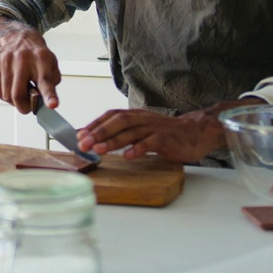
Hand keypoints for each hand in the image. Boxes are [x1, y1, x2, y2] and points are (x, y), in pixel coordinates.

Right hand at [0, 17, 60, 114]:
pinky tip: (11, 87)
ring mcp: (6, 59)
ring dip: (14, 102)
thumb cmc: (38, 57)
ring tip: (20, 93)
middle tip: (28, 107)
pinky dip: (5, 95)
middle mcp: (23, 58)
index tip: (52, 105)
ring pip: (6, 95)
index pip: (45, 80)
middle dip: (24, 107)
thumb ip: (51, 86)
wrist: (21, 38)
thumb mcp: (52, 67)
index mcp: (42, 59)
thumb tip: (46, 104)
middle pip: (18, 94)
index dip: (49, 95)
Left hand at [76, 99, 257, 163]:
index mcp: (135, 115)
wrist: (196, 132)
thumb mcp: (141, 130)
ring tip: (98, 149)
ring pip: (130, 131)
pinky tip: (129, 156)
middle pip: (117, 121)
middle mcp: (142, 118)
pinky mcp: (167, 139)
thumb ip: (122, 133)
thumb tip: (94, 139)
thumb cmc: (165, 134)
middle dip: (97, 131)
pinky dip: (139, 148)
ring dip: (112, 140)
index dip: (93, 124)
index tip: (77, 134)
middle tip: (82, 143)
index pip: (110, 115)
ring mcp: (155, 127)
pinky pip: (151, 142)